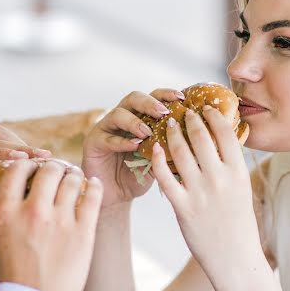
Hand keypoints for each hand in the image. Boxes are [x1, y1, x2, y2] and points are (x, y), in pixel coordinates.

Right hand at [0, 160, 103, 290]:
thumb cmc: (15, 278)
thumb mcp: (1, 241)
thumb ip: (13, 215)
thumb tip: (27, 195)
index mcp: (7, 213)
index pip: (16, 169)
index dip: (27, 164)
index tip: (34, 169)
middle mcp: (33, 213)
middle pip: (48, 169)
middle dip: (54, 167)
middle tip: (59, 171)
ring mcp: (60, 222)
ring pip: (72, 179)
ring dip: (74, 174)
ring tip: (76, 178)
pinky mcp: (83, 233)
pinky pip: (92, 197)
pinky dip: (94, 186)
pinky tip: (93, 186)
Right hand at [82, 88, 182, 207]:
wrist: (116, 196)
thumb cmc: (138, 176)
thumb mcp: (159, 161)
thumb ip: (171, 148)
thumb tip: (196, 142)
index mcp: (140, 117)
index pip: (153, 97)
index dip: (166, 94)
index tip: (181, 98)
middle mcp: (122, 118)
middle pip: (134, 98)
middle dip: (150, 103)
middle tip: (163, 112)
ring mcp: (106, 128)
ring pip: (118, 114)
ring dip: (135, 121)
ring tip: (147, 133)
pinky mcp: (93, 142)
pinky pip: (107, 138)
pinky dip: (122, 141)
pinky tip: (134, 146)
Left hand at [150, 106, 260, 277]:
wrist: (234, 259)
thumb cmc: (240, 225)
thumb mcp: (243, 191)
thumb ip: (232, 168)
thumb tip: (226, 143)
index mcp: (238, 173)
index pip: (225, 133)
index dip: (213, 116)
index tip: (205, 108)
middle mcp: (219, 179)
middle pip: (200, 137)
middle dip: (190, 119)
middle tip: (183, 112)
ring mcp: (200, 193)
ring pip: (179, 152)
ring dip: (171, 134)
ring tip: (168, 125)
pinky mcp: (182, 208)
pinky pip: (165, 177)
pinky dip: (157, 159)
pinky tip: (154, 149)